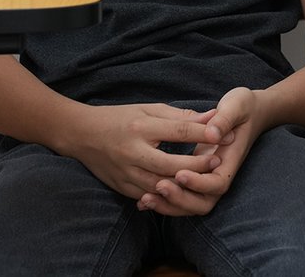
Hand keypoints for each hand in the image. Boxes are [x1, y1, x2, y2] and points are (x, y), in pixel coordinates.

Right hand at [67, 103, 222, 202]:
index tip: (223, 135)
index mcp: (141, 127)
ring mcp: (125, 172)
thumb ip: (180, 117)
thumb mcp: (149, 109)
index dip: (202, 134)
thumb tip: (212, 117)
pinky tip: (182, 192)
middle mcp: (132, 152)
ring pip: (160, 185)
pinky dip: (165, 196)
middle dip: (197, 164)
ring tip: (205, 179)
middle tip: (218, 161)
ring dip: (184, 184)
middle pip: (171, 164)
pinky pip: (148, 195)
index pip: (178, 131)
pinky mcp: (121, 187)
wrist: (81, 134)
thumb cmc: (119, 118)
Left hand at [139, 86, 268, 216]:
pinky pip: (180, 197)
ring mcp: (206, 178)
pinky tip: (142, 201)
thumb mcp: (237, 106)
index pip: (218, 184)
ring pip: (189, 205)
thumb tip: (212, 132)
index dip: (199, 183)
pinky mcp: (195, 177)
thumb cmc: (242, 107)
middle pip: (203, 203)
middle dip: (180, 199)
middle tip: (159, 187)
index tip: (180, 173)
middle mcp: (219, 174)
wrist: (249, 113)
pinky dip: (163, 202)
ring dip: (168, 204)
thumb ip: (225, 119)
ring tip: (146, 199)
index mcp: (230, 160)